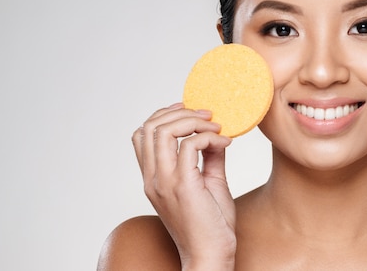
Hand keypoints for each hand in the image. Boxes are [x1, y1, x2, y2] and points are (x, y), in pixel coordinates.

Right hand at [132, 103, 235, 269]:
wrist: (211, 255)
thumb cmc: (211, 225)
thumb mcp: (209, 183)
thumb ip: (208, 157)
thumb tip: (215, 135)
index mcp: (153, 178)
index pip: (141, 134)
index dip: (163, 115)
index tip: (189, 112)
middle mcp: (153, 178)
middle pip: (149, 126)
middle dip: (179, 112)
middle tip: (207, 115)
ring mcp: (164, 182)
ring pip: (163, 130)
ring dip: (193, 120)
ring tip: (215, 126)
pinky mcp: (182, 185)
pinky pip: (190, 145)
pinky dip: (209, 137)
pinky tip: (224, 144)